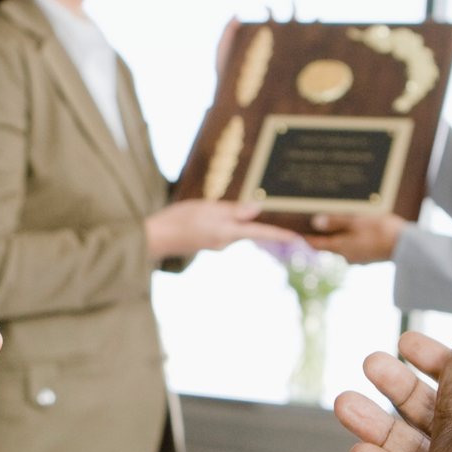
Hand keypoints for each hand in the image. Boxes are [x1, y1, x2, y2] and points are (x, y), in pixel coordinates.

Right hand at [145, 198, 297, 259]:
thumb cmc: (178, 220)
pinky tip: (220, 213)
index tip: (298, 237)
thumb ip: (232, 210)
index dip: (279, 234)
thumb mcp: (206, 208)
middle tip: (277, 212)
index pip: (259, 233)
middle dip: (261, 223)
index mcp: (227, 233)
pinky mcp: (208, 242)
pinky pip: (226, 231)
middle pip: (250, 231)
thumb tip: (257, 209)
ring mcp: (216, 244)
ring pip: (237, 230)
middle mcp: (225, 242)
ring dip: (243, 221)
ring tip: (245, 207)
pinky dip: (229, 223)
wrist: (154, 238)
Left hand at [303, 213, 402, 262]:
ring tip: (341, 220)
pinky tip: (359, 228)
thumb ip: (335, 222)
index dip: (305, 237)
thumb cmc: (381, 231)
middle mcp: (347, 256)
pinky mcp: (369, 257)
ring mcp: (359, 259)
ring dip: (341, 234)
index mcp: (340, 248)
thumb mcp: (356, 221)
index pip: (316, 244)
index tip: (295, 232)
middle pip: (330, 244)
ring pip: (344, 245)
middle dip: (325, 233)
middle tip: (319, 218)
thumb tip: (315, 223)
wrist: (407, 247)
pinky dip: (353, 237)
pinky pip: (356, 246)